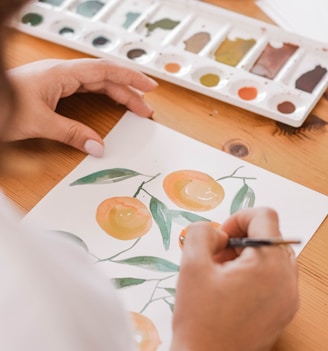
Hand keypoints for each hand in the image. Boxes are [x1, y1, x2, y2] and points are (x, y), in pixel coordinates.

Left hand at [5, 58, 157, 156]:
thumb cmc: (2, 105)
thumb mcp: (39, 122)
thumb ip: (71, 134)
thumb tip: (98, 147)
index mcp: (62, 73)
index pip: (105, 70)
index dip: (130, 77)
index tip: (149, 86)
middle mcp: (64, 74)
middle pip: (106, 78)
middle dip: (129, 91)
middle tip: (146, 109)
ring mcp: (60, 81)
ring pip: (98, 84)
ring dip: (119, 94)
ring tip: (135, 107)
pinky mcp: (56, 89)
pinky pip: (88, 90)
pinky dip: (104, 97)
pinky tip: (111, 104)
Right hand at [171, 207, 298, 350]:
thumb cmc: (199, 319)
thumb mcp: (191, 264)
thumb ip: (200, 232)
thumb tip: (217, 233)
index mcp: (268, 266)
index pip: (264, 216)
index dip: (238, 218)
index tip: (221, 237)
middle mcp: (286, 281)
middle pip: (269, 236)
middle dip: (239, 239)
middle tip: (216, 256)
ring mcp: (287, 298)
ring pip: (270, 256)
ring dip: (245, 255)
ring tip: (220, 273)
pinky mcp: (282, 310)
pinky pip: (272, 276)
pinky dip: (252, 272)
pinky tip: (229, 288)